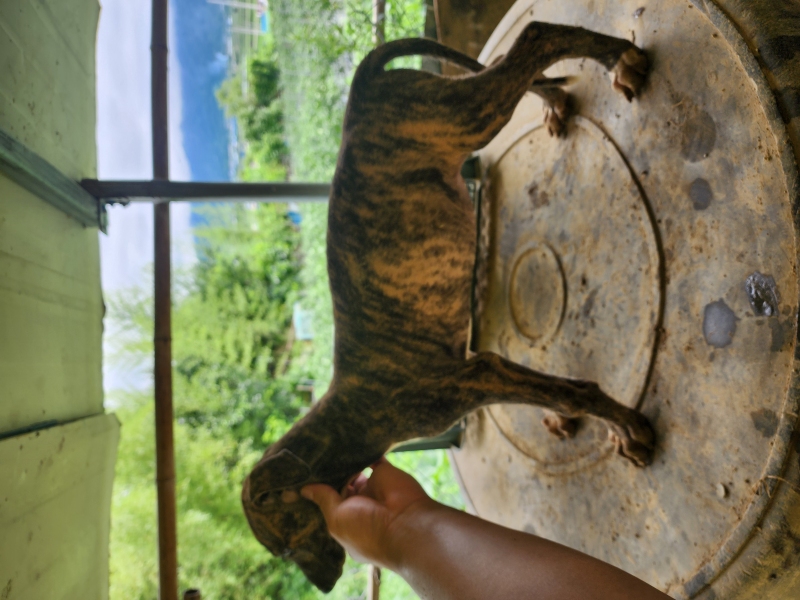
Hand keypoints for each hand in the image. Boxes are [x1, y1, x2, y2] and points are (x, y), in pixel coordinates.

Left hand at [301, 457, 433, 568]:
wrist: (407, 523)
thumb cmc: (368, 530)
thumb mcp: (337, 519)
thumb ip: (324, 500)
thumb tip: (304, 490)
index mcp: (347, 522)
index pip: (329, 505)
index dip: (318, 493)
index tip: (299, 479)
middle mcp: (360, 506)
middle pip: (340, 486)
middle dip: (327, 476)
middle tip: (307, 459)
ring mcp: (373, 488)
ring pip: (354, 471)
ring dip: (342, 462)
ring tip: (322, 449)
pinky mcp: (384, 472)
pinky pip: (372, 458)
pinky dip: (363, 451)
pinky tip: (346, 442)